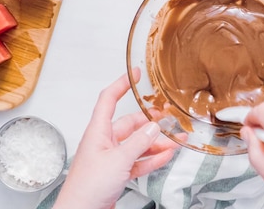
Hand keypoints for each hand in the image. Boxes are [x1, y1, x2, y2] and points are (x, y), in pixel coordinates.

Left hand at [53, 69, 179, 208]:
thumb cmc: (87, 188)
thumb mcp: (118, 161)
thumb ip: (138, 143)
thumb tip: (154, 127)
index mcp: (98, 132)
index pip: (108, 100)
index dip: (122, 84)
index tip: (136, 74)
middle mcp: (104, 142)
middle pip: (130, 124)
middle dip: (151, 121)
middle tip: (170, 117)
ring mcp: (111, 158)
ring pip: (138, 144)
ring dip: (157, 142)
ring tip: (177, 139)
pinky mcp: (117, 174)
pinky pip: (139, 161)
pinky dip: (153, 158)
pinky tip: (167, 155)